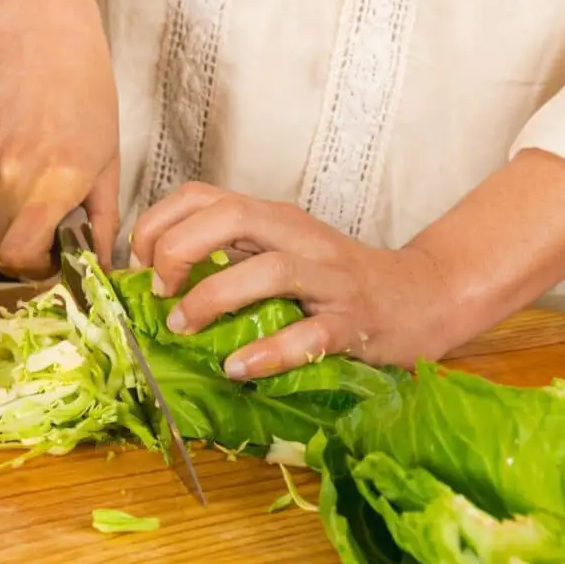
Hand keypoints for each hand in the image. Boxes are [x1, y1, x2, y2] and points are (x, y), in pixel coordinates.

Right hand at [0, 0, 119, 278]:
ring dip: (20, 210)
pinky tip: (28, 152)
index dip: (34, 269)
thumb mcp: (109, 166)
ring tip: (46, 173)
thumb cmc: (85, 97)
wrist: (44, 46)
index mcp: (50, 188)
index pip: (18, 257)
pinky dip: (6, 184)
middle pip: (6, 243)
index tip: (53, 260)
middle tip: (57, 222)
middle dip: (32, 243)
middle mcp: (9, 181)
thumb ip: (103, 221)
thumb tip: (103, 261)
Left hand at [129, 183, 459, 378]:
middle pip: (230, 217)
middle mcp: (300, 238)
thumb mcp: (282, 251)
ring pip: (269, 270)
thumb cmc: (339, 280)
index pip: (203, 195)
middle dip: (179, 250)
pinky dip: (269, 352)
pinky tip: (239, 368)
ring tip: (184, 328)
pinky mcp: (355, 321)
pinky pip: (310, 333)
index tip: (141, 263)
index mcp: (275, 219)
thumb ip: (232, 256)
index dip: (159, 223)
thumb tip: (159, 279)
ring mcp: (330, 278)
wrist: (422, 295)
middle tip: (161, 291)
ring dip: (214, 298)